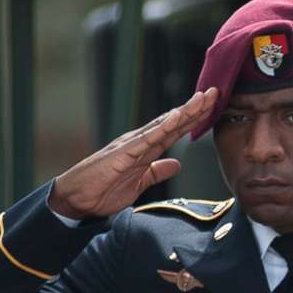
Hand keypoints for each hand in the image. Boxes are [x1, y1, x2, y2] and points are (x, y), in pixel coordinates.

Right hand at [46, 88, 216, 219]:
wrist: (76, 199)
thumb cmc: (103, 190)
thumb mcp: (140, 183)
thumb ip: (157, 171)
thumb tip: (176, 163)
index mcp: (145, 149)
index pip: (175, 131)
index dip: (194, 119)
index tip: (212, 107)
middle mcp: (140, 142)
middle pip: (173, 122)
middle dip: (195, 109)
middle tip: (215, 92)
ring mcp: (131, 145)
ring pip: (163, 125)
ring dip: (184, 112)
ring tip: (202, 99)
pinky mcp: (123, 154)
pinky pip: (146, 139)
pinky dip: (162, 127)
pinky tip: (176, 117)